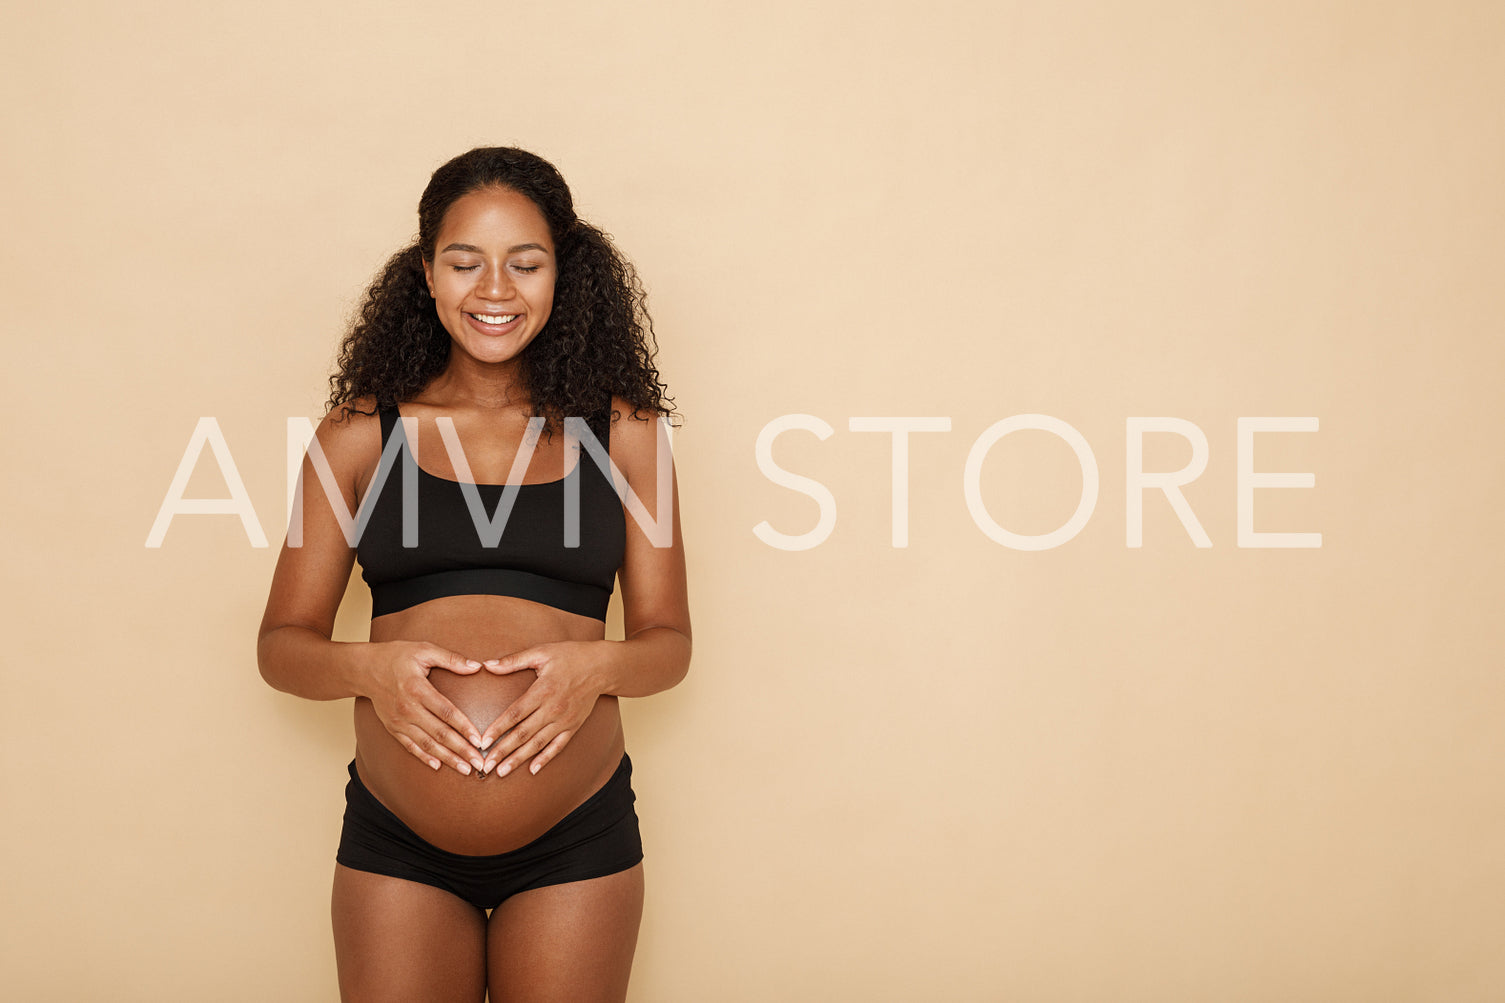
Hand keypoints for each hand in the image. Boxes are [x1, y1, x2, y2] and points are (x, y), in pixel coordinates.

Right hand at [362, 641, 487, 775]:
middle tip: (479, 762)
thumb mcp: (424, 649)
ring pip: (426, 744)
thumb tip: (476, 666)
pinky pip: (410, 746)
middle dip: (461, 750)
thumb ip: (451, 659)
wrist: (364, 669)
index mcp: (418, 689)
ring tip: (465, 769)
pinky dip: (424, 757)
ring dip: (447, 758)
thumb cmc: (396, 656)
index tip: (479, 740)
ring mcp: (399, 721)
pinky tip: (438, 766)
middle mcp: (408, 708)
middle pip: (439, 733)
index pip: (446, 712)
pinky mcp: (393, 728)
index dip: (464, 727)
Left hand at [478, 641, 607, 776]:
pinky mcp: (573, 726)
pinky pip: (558, 746)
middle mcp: (553, 709)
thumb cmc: (570, 656)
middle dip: (502, 751)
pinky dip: (545, 759)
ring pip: (538, 744)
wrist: (602, 666)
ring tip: (502, 772)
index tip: (482, 742)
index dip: (498, 729)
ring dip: (519, 759)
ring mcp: (564, 720)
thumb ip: (513, 661)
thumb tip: (488, 665)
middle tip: (486, 766)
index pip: (515, 714)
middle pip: (523, 734)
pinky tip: (532, 769)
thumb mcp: (541, 652)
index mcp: (543, 690)